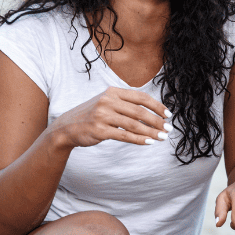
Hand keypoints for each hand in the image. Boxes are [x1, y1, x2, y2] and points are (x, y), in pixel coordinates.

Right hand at [50, 87, 171, 148]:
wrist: (67, 127)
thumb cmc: (93, 115)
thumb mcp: (107, 102)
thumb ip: (126, 104)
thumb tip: (153, 113)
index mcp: (113, 92)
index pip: (141, 97)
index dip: (156, 106)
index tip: (168, 115)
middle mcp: (108, 101)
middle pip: (139, 111)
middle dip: (156, 121)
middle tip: (168, 129)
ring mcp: (103, 115)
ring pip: (134, 125)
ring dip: (151, 132)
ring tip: (162, 137)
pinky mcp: (99, 130)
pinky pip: (124, 135)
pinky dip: (139, 139)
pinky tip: (149, 142)